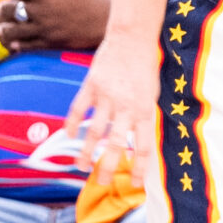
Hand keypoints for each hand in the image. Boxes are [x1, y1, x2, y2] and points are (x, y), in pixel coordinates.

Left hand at [6, 0, 115, 50]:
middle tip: (2, 7)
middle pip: (14, 8)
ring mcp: (44, 28)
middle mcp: (39, 10)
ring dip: (8, 28)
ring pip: (18, 29)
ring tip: (1, 28)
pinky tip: (15, 44)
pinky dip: (20, 44)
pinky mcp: (51, 42)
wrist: (108, 20)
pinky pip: (30, 44)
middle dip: (7, 7)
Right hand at [65, 33, 159, 186]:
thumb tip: (137, 141)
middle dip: (108, 167)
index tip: (137, 185)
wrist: (133, 37)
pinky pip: (79, 109)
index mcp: (145, 110)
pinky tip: (69, 136)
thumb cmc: (146, 67)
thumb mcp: (153, 93)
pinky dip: (72, 123)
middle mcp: (125, 107)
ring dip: (86, 151)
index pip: (143, 147)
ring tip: (81, 166)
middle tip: (102, 182)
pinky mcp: (91, 85)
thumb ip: (144, 116)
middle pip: (115, 144)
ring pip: (94, 131)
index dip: (141, 168)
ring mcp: (106, 96)